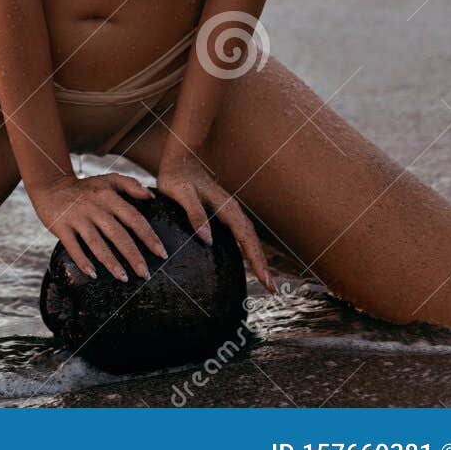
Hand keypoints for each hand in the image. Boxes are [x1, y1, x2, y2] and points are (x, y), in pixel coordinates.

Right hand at [30, 172, 168, 282]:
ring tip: (123, 278)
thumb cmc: (85, 187)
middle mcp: (94, 207)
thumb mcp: (107, 180)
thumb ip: (130, 184)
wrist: (51, 186)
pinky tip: (93, 274)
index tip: (161, 253)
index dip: (149, 236)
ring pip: (96, 242)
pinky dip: (82, 260)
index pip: (133, 218)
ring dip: (110, 262)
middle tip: (144, 274)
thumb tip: (151, 196)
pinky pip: (72, 246)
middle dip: (133, 255)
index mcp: (108, 197)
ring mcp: (77, 217)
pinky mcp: (61, 226)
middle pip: (117, 234)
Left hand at [156, 152, 275, 294]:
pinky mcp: (223, 213)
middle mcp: (232, 211)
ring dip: (258, 259)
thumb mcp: (181, 194)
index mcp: (226, 208)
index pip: (246, 238)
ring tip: (265, 281)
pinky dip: (248, 249)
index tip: (266, 280)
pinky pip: (240, 235)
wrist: (180, 160)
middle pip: (252, 241)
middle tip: (272, 290)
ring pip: (249, 238)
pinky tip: (247, 261)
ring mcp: (229, 212)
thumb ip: (194, 214)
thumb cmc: (178, 177)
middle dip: (263, 265)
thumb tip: (207, 239)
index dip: (256, 260)